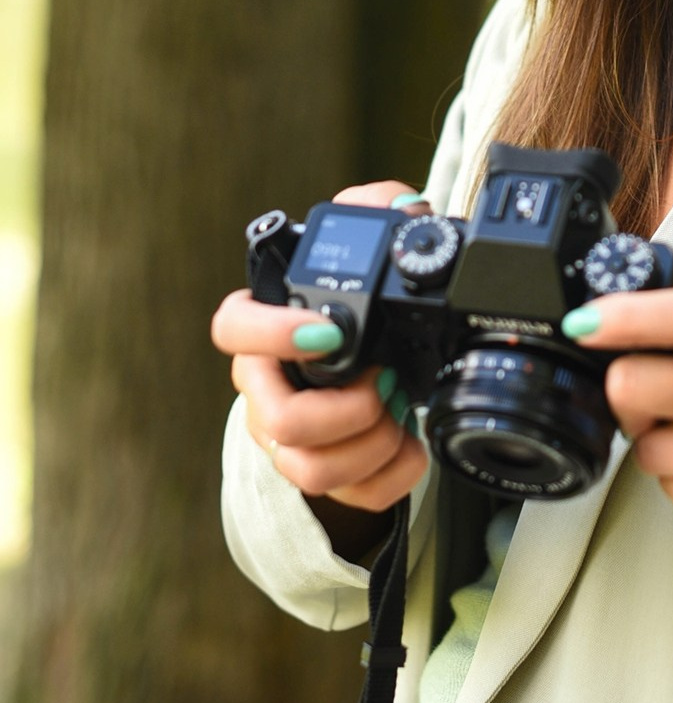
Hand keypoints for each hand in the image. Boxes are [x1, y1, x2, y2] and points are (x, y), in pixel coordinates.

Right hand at [210, 181, 429, 519]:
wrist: (371, 361)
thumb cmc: (358, 301)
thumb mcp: (372, 243)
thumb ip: (381, 207)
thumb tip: (399, 205)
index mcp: (267, 330)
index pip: (232, 327)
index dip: (270, 333)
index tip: (327, 333)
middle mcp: (268, 388)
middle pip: (276, 419)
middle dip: (341, 410)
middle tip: (383, 383)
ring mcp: (290, 438)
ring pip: (306, 469)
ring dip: (366, 447)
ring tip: (398, 415)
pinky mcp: (324, 472)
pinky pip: (347, 497)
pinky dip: (388, 478)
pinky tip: (411, 448)